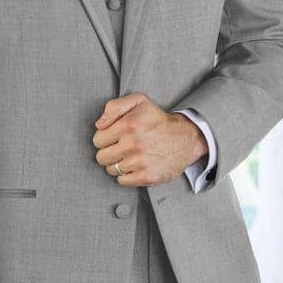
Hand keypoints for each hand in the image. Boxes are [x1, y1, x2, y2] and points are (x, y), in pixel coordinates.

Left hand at [93, 93, 207, 186]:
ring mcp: (140, 162)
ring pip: (111, 170)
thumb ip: (114, 107)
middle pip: (101, 157)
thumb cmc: (159, 121)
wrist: (185, 138)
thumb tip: (99, 125)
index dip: (105, 138)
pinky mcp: (147, 176)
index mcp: (129, 125)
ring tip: (131, 155)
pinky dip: (127, 175)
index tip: (115, 137)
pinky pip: (122, 181)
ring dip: (118, 164)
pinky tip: (135, 165)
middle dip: (109, 152)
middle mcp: (133, 144)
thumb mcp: (138, 102)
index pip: (98, 140)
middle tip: (121, 147)